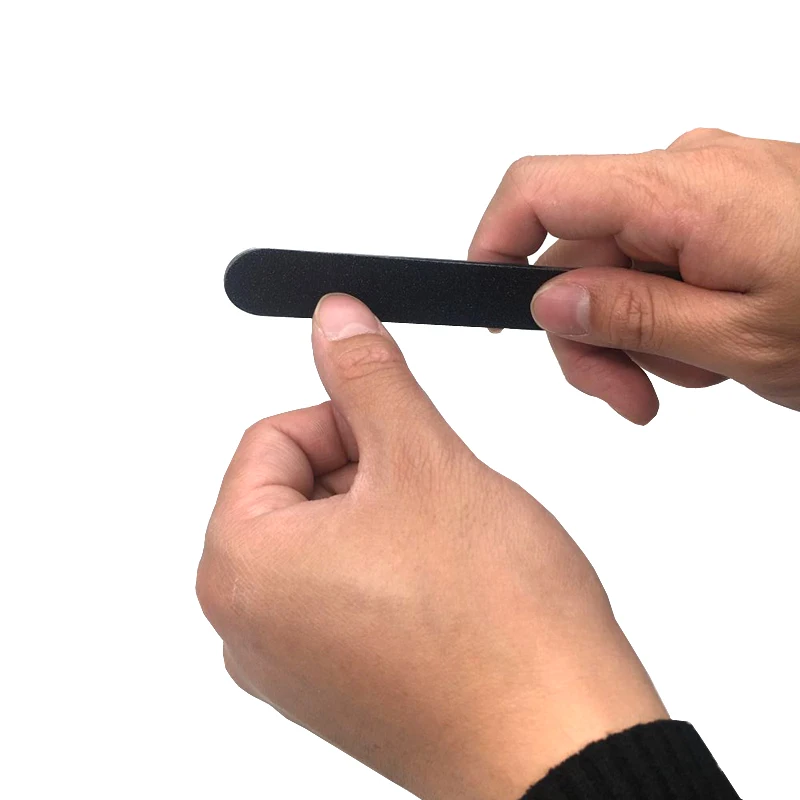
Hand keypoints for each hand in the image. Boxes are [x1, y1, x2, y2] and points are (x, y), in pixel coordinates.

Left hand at [197, 294, 666, 799]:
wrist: (559, 744)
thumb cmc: (497, 623)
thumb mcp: (424, 460)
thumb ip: (367, 376)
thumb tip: (335, 320)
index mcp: (241, 566)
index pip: (270, 437)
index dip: (345, 420)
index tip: (402, 438)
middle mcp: (247, 627)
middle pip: (296, 490)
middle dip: (368, 473)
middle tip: (435, 496)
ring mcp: (291, 666)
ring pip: (328, 540)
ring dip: (386, 518)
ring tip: (449, 548)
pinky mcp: (336, 690)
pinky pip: (347, 595)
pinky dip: (393, 570)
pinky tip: (447, 588)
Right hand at [469, 128, 799, 422]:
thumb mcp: (739, 339)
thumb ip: (633, 316)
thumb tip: (549, 300)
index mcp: (681, 190)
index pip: (539, 190)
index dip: (493, 246)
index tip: (490, 309)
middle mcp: (685, 173)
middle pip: (575, 249)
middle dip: (585, 331)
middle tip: (624, 396)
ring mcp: (704, 190)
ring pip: (613, 264)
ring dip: (630, 333)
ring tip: (685, 377)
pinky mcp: (719, 210)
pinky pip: (654, 259)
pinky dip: (662, 313)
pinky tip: (705, 347)